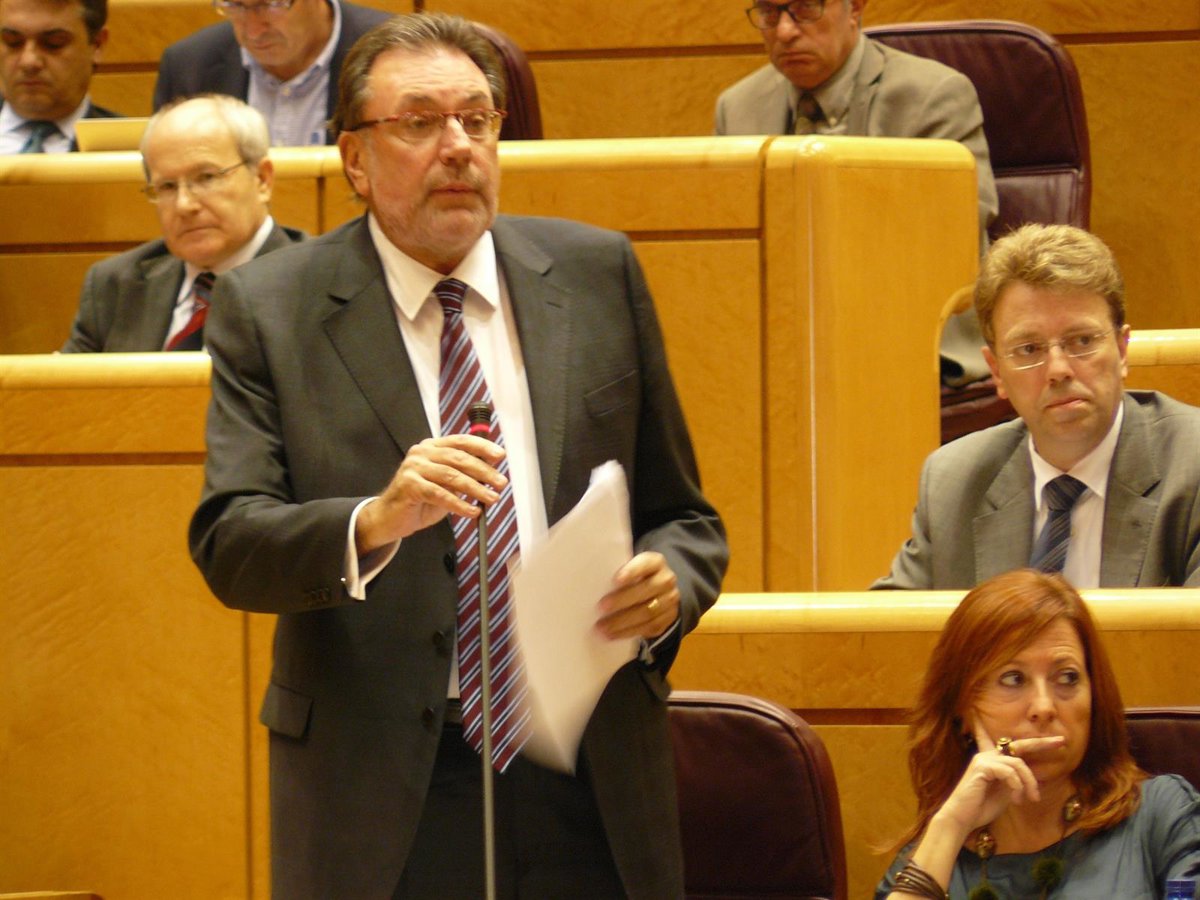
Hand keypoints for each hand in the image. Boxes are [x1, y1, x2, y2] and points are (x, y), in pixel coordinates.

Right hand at [355, 435, 506, 553]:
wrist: (390, 518)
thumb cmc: (421, 500)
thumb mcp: (446, 484)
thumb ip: (464, 475)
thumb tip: (492, 472)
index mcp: (432, 447)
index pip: (460, 441)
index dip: (482, 446)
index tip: (500, 455)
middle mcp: (422, 452)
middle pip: (458, 457)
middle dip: (483, 471)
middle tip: (501, 483)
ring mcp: (413, 467)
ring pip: (451, 476)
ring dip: (475, 488)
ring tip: (491, 498)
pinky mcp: (408, 485)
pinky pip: (439, 494)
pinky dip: (459, 504)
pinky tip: (472, 511)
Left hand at [595, 552, 679, 640]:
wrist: (658, 591)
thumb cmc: (634, 578)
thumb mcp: (630, 568)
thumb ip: (618, 573)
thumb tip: (593, 584)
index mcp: (656, 562)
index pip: (646, 564)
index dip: (632, 571)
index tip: (615, 580)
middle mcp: (666, 580)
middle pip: (645, 590)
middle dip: (622, 600)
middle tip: (601, 607)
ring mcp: (670, 601)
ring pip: (647, 612)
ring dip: (622, 621)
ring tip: (602, 627)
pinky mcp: (668, 619)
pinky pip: (649, 628)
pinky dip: (629, 632)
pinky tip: (612, 635)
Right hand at [935, 725, 1065, 834]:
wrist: (963, 818)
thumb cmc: (982, 808)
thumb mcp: (1006, 793)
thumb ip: (1017, 782)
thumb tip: (1034, 779)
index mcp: (994, 761)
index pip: (1013, 746)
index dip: (1034, 742)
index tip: (1056, 739)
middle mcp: (988, 755)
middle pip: (1019, 745)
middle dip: (1042, 743)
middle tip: (1062, 741)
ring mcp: (984, 759)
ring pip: (1018, 763)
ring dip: (1029, 782)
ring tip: (1032, 798)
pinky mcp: (982, 767)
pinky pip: (1009, 772)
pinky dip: (1017, 786)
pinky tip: (1016, 800)